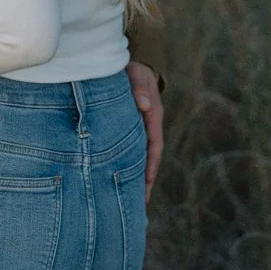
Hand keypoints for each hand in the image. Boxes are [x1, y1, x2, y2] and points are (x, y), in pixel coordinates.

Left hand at [126, 61, 163, 203]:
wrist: (128, 66)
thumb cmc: (133, 71)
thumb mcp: (137, 76)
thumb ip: (140, 88)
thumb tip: (144, 105)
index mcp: (153, 116)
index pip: (154, 143)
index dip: (151, 163)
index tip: (147, 181)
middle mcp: (148, 126)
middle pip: (148, 157)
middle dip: (145, 179)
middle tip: (141, 203)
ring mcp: (139, 129)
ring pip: (138, 156)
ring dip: (135, 176)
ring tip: (130, 200)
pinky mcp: (128, 130)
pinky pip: (128, 150)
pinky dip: (126, 164)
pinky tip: (115, 178)